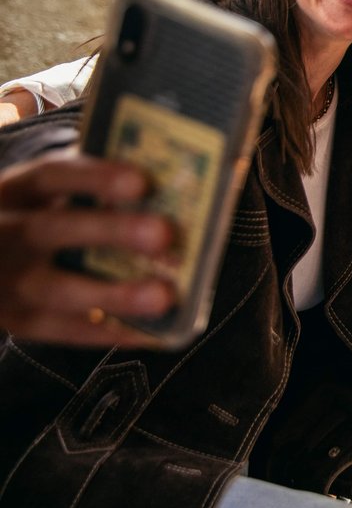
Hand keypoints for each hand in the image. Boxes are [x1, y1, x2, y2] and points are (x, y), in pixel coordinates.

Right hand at [0, 154, 175, 345]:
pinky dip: (111, 331)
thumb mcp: (48, 196)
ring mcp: (7, 283)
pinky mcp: (18, 322)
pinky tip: (153, 331)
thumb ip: (95, 190)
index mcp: (17, 191)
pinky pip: (64, 332)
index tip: (142, 181)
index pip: (51, 175)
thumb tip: (177, 187)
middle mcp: (4, 233)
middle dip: (110, 231)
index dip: (95, 177)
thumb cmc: (38, 218)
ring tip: (164, 296)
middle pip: (53, 230)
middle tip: (164, 234)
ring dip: (115, 294)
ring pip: (57, 290)